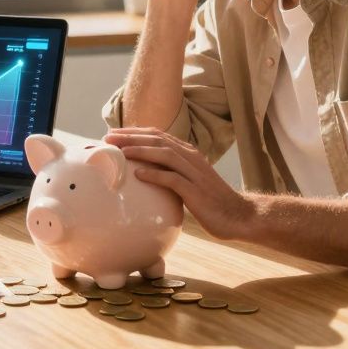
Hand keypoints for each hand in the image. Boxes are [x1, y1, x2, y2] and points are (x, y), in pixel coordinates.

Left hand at [103, 127, 255, 240]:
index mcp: (188, 153)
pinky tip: (138, 174)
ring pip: (163, 154)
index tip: (114, 134)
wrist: (239, 216)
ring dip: (139, 150)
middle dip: (130, 137)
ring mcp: (194, 173)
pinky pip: (172, 179)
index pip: (157, 135)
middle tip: (108, 138)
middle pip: (157, 140)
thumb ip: (171, 174)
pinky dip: (154, 174)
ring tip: (119, 151)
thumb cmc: (210, 202)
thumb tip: (145, 174)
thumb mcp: (189, 181)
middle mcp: (191, 158)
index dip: (134, 132)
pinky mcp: (196, 191)